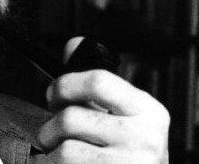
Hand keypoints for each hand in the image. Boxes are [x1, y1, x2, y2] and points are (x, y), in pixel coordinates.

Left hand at [37, 70, 169, 163]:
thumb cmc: (127, 154)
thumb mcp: (121, 115)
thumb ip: (96, 83)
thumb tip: (73, 45)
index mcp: (148, 110)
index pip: (98, 81)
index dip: (65, 85)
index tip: (54, 94)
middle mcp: (145, 138)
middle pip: (71, 118)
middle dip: (50, 127)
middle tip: (51, 134)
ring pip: (64, 150)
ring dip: (51, 155)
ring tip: (60, 157)